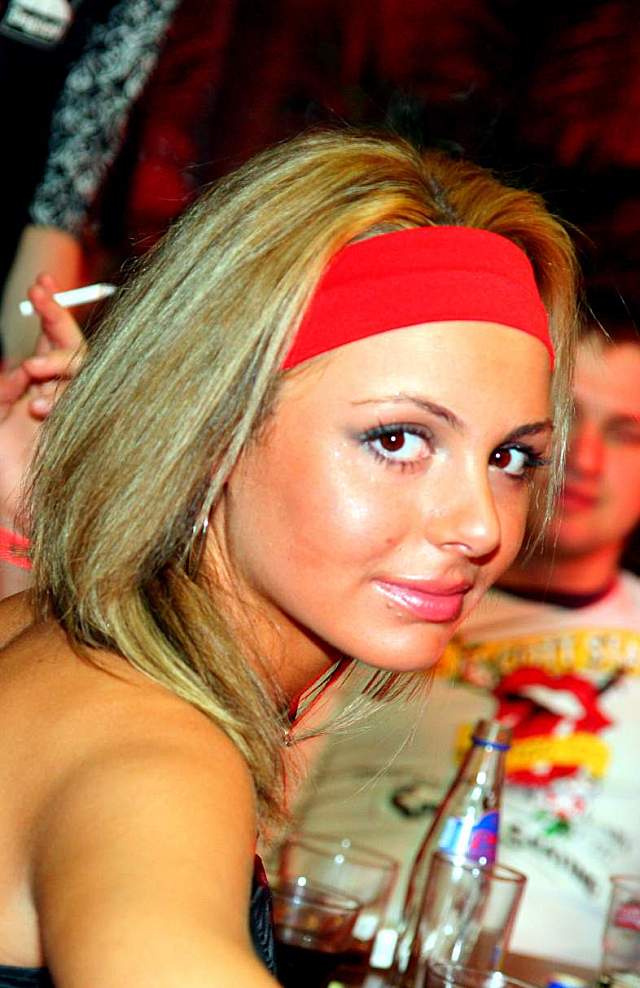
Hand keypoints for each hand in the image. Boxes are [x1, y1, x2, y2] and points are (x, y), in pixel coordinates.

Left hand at [0, 273, 85, 526]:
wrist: (21, 519)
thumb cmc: (5, 474)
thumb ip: (4, 390)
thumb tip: (22, 368)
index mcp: (43, 387)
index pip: (54, 340)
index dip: (50, 310)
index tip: (41, 283)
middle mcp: (67, 396)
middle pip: (77, 351)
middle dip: (58, 331)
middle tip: (36, 324)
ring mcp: (84, 414)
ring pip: (88, 373)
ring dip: (61, 368)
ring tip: (31, 381)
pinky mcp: (97, 434)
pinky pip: (99, 404)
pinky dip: (69, 398)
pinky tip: (43, 410)